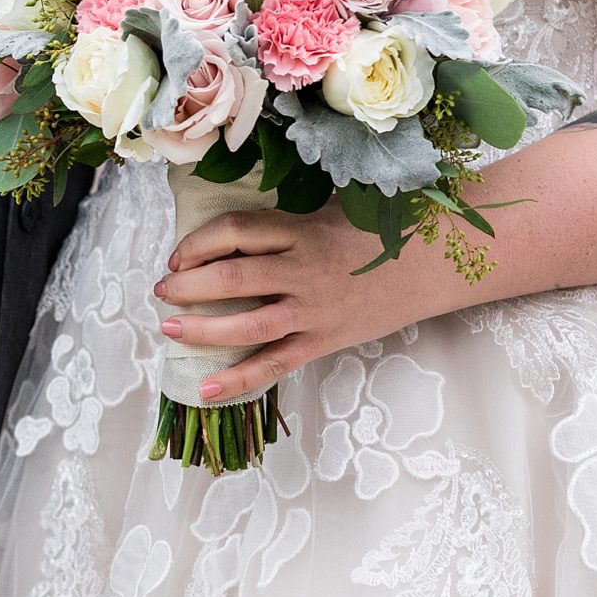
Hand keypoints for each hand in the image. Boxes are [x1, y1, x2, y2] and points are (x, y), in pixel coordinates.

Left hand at [154, 202, 449, 403]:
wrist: (433, 261)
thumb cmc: (379, 229)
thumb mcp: (330, 207)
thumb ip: (285, 218)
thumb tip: (232, 227)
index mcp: (301, 229)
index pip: (234, 230)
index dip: (197, 242)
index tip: (178, 253)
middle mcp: (303, 269)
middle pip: (231, 275)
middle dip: (188, 284)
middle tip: (162, 290)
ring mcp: (314, 309)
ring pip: (247, 323)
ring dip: (203, 328)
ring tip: (169, 329)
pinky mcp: (324, 340)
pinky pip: (275, 364)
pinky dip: (239, 378)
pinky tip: (206, 389)